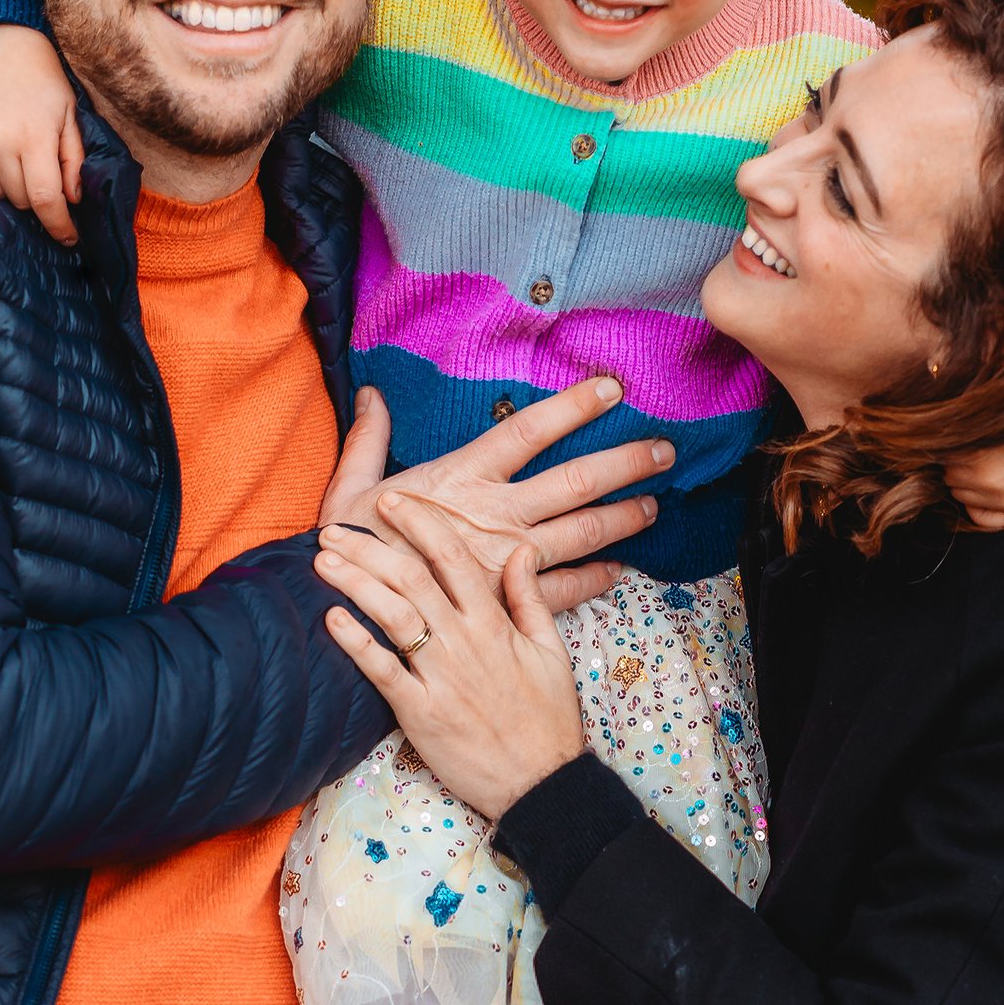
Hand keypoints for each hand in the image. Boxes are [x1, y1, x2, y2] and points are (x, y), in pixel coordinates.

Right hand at [0, 24, 83, 243]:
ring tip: (18, 155)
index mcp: (33, 136)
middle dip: (37, 197)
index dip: (58, 224)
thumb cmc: (44, 82)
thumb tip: (72, 199)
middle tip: (43, 173)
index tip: (68, 237)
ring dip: (11, 185)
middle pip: (20, 200)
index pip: (45, 199)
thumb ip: (74, 159)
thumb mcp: (69, 115)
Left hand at [316, 494, 586, 820]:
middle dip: (369, 547)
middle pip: (410, 578)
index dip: (419, 523)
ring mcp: (439, 676)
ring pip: (391, 616)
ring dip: (354, 584)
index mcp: (494, 623)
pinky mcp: (419, 712)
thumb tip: (519, 550)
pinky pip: (381, 670)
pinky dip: (355, 643)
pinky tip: (330, 619)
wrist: (541, 782)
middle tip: (334, 527)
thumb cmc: (548, 719)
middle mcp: (463, 642)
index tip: (392, 500)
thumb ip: (531, 598)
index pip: (452, 557)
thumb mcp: (551, 651)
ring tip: (323, 561)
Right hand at [320, 376, 672, 615]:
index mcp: (461, 477)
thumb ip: (368, 440)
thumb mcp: (350, 490)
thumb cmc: (344, 553)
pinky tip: (619, 569)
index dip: (574, 408)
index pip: (529, 431)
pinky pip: (564, 589)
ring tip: (654, 506)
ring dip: (622, 517)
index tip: (613, 390)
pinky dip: (596, 578)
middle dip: (625, 463)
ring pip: (581, 532)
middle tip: (664, 451)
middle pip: (575, 481)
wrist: (340, 614)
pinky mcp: (506, 603)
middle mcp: (494, 514)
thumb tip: (371, 395)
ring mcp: (506, 560)